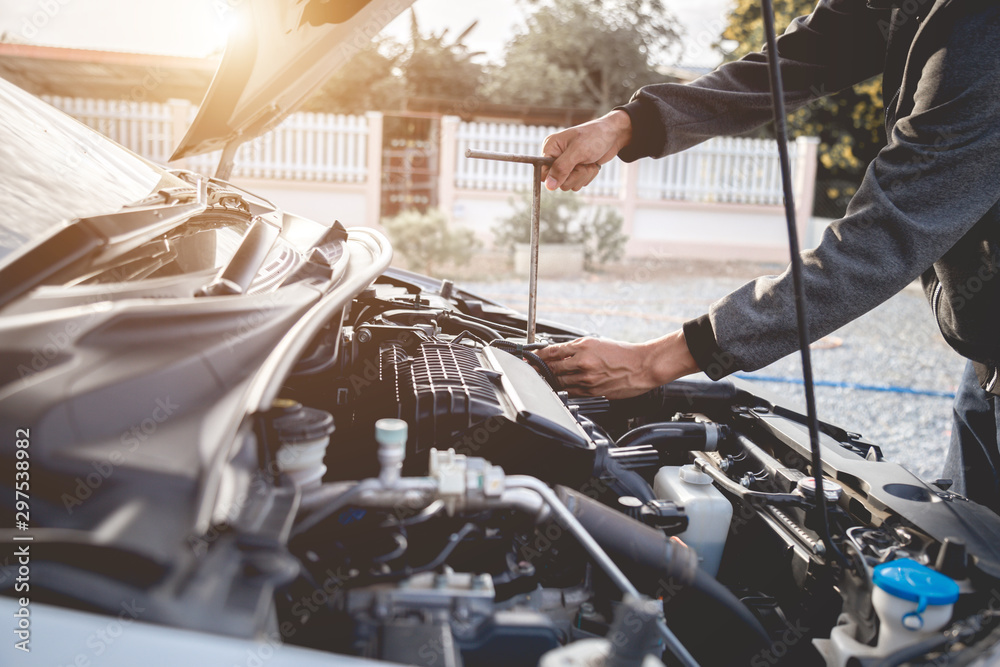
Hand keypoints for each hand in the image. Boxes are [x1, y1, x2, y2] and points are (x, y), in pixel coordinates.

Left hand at [536, 331, 699, 399]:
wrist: (642, 366)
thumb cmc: (622, 353)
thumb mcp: (596, 343)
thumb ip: (575, 348)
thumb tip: (556, 353)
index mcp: (583, 347)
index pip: (551, 352)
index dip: (536, 355)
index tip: (528, 357)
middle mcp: (582, 363)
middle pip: (551, 367)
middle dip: (538, 369)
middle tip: (529, 369)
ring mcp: (586, 379)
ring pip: (559, 381)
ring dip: (549, 380)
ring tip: (542, 378)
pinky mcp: (592, 391)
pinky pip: (571, 391)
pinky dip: (563, 388)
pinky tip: (559, 386)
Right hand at [540, 110, 632, 191]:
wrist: (613, 135)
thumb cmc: (595, 137)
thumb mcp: (578, 151)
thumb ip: (561, 168)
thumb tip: (548, 186)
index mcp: (551, 148)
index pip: (543, 172)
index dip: (556, 176)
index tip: (570, 170)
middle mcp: (556, 156)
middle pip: (557, 181)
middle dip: (574, 175)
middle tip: (583, 163)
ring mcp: (566, 164)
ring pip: (569, 184)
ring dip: (583, 175)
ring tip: (589, 161)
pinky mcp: (576, 170)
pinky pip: (577, 183)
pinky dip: (587, 176)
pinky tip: (592, 164)